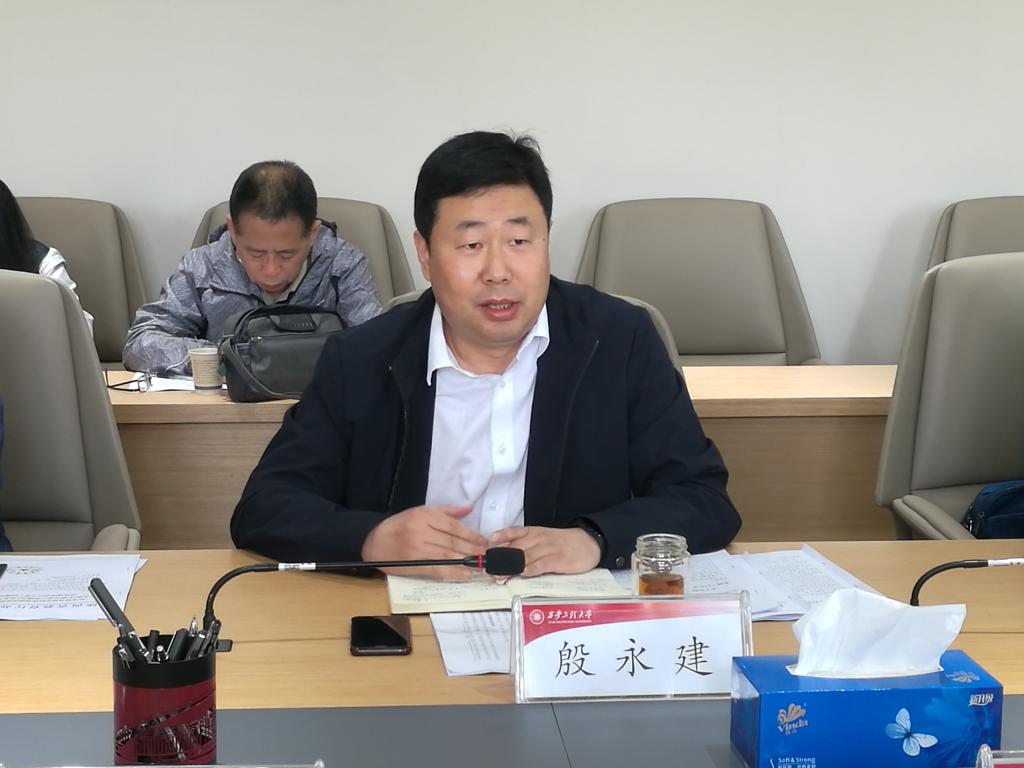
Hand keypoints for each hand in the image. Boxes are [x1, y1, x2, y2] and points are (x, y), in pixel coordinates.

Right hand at [362, 505, 487, 580]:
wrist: (373, 541)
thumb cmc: (399, 525)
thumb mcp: (420, 511)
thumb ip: (446, 512)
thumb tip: (468, 510)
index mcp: (425, 515)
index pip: (454, 526)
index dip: (471, 535)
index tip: (484, 542)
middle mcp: (422, 530)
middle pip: (453, 541)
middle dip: (473, 549)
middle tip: (488, 555)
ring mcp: (417, 548)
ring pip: (447, 555)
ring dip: (467, 561)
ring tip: (481, 565)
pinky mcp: (413, 563)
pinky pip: (437, 569)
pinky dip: (453, 572)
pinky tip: (465, 574)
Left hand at [489, 526, 599, 577]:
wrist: (589, 542)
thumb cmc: (563, 543)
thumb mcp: (544, 538)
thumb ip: (527, 545)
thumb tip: (507, 554)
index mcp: (535, 532)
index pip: (515, 532)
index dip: (502, 537)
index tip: (489, 543)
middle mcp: (540, 539)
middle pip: (516, 547)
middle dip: (501, 559)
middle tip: (489, 569)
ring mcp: (549, 549)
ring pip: (526, 557)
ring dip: (511, 568)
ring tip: (500, 576)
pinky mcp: (558, 560)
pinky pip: (541, 564)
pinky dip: (531, 569)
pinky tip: (523, 573)